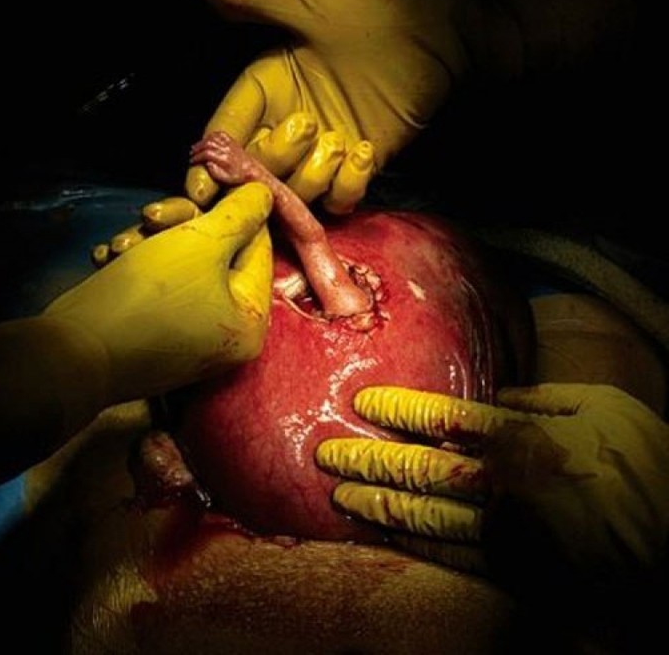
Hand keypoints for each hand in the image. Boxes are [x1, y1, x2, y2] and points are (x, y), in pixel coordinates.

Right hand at [47, 182, 272, 399]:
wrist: (73, 350)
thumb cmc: (146, 296)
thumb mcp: (202, 242)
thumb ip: (241, 214)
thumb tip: (264, 194)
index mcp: (250, 320)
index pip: (257, 247)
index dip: (233, 208)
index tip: (205, 184)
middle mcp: (225, 333)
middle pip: (216, 254)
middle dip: (179, 227)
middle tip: (149, 217)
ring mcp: (188, 335)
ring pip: (181, 263)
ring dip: (149, 243)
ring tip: (119, 246)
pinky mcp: (153, 333)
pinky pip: (156, 286)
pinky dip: (134, 265)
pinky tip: (108, 259)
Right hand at [183, 0, 494, 211]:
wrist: (435, 29)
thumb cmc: (369, 8)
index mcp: (267, 87)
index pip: (227, 130)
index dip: (214, 159)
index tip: (201, 185)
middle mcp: (288, 123)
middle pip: (256, 169)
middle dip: (274, 160)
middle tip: (305, 127)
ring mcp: (323, 149)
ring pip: (294, 192)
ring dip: (313, 174)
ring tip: (341, 139)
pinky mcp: (357, 167)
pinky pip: (338, 200)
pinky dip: (347, 186)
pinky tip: (364, 152)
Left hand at [316, 384, 668, 592]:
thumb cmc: (645, 466)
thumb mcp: (604, 410)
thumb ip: (543, 399)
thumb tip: (495, 395)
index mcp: (524, 438)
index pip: (443, 418)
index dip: (396, 410)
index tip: (363, 404)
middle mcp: (503, 483)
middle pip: (418, 467)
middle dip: (367, 458)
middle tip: (327, 453)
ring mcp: (504, 529)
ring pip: (422, 512)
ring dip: (375, 501)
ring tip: (340, 493)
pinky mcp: (511, 567)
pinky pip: (448, 552)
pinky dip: (410, 540)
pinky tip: (382, 532)